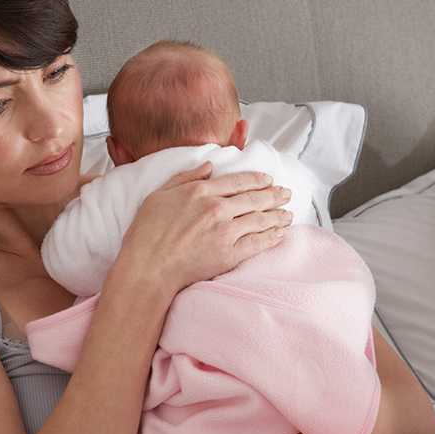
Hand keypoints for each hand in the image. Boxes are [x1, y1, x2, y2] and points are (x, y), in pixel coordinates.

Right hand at [114, 162, 293, 299]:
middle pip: (254, 197)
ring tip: (288, 214)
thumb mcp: (158, 196)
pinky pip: (258, 242)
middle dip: (274, 194)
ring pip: (260, 219)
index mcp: (199, 191)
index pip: (237, 181)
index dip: (256, 179)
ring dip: (278, 215)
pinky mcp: (229, 254)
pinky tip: (280, 234)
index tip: (268, 179)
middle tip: (286, 194)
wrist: (147, 267)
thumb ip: (184, 177)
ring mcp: (225, 231)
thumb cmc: (146, 234)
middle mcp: (216, 208)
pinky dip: (272, 237)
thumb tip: (208, 166)